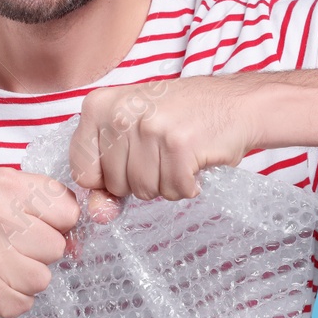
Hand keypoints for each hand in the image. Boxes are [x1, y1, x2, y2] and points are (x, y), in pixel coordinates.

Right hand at [0, 167, 81, 317]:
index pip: (68, 209)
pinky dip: (12, 300)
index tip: (32, 228)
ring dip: (26, 280)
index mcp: (3, 185)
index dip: (56, 224)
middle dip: (39, 254)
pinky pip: (25, 302)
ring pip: (44, 278)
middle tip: (9, 251)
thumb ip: (42, 209)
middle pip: (57, 246)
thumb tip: (78, 243)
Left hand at [68, 76, 255, 200]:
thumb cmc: (180, 116)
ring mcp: (150, 129)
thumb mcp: (132, 130)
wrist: (236, 102)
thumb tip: (98, 215)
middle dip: (141, 179)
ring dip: (166, 182)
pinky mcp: (179, 146)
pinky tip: (195, 160)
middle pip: (116, 184)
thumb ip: (106, 171)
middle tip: (162, 151)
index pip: (82, 169)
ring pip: (144, 190)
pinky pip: (173, 190)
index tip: (128, 161)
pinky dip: (187, 184)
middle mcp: (120, 114)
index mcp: (98, 106)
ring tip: (179, 153)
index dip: (106, 178)